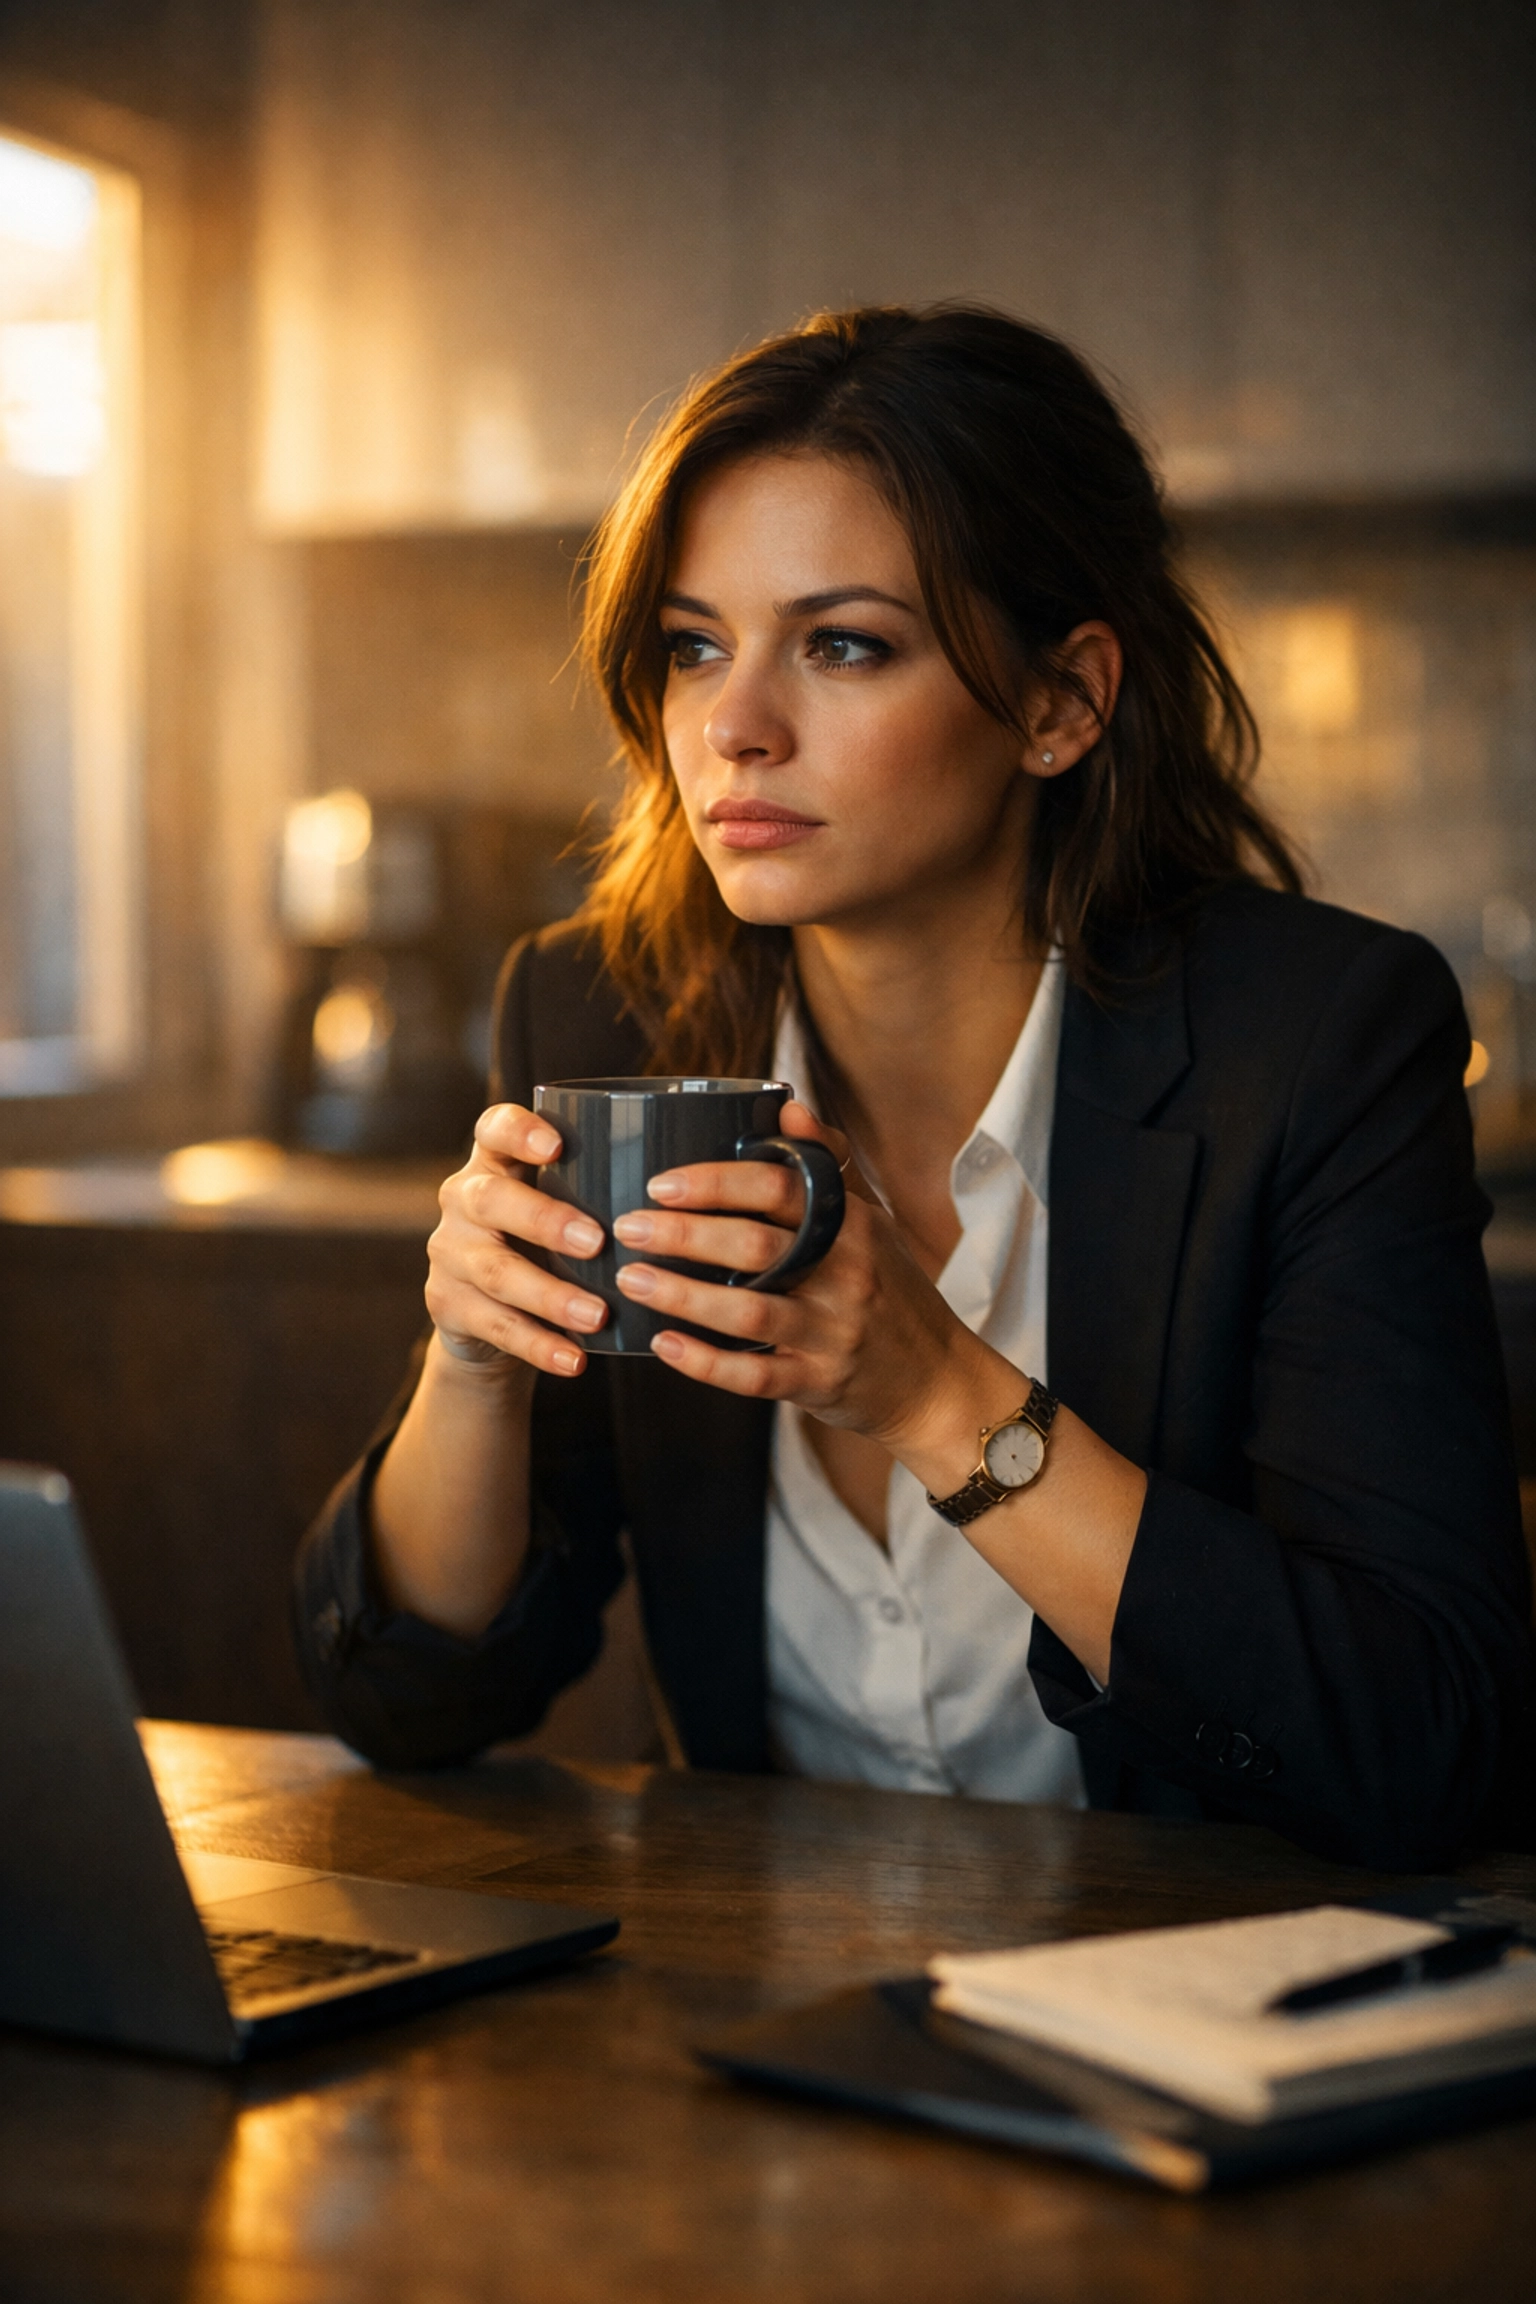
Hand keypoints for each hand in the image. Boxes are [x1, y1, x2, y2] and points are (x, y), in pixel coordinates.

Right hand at [425, 1103, 609, 1377]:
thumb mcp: (562, 1207)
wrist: (488, 1314)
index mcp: (496, 1162)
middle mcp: (464, 1199)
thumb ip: (599, 1191)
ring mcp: (450, 1252)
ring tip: (597, 1315)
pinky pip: (495, 1325)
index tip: (556, 1146)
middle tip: (596, 1242)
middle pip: (492, 1200)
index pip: (494, 1128)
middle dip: (545, 1221)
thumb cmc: (547, 1244)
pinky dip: (538, 1345)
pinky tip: (573, 1359)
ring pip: (497, 1271)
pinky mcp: (448, 1304)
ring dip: (550, 1296)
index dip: (519, 1131)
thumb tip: (691, 1195)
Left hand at [611, 1102, 990, 1453]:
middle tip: (627, 1227)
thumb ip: (828, 1166)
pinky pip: (755, 1374)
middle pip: (756, 1246)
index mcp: (853, 1224)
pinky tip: (663, 1345)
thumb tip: (786, 1108)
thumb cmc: (891, 1290)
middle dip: (684, 1234)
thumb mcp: (873, 1222)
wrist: (936, 1380)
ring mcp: (834, 1332)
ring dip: (682, 1295)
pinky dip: (704, 1361)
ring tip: (630, 1281)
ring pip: (749, 1312)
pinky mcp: (820, 1383)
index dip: (716, 1182)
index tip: (660, 1183)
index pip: (781, 1187)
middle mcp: (847, 1274)